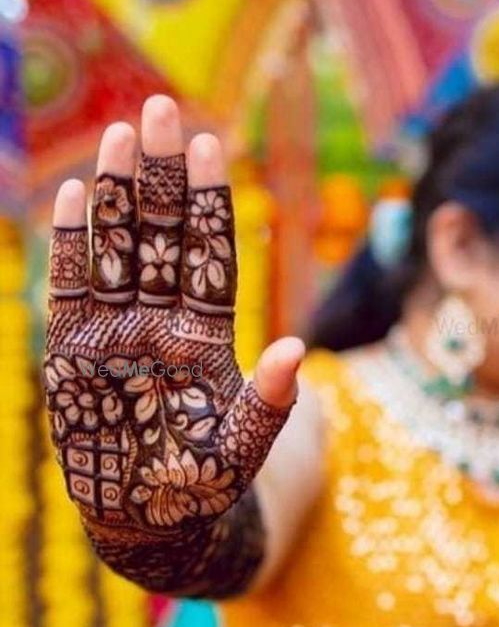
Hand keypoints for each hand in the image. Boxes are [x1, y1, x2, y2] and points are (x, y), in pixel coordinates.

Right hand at [44, 96, 303, 530]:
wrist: (152, 519)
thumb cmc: (205, 485)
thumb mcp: (245, 444)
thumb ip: (268, 400)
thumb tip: (297, 349)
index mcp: (207, 334)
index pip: (211, 253)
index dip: (209, 200)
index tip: (209, 143)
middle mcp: (163, 321)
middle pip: (164, 234)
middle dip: (163, 174)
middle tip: (160, 106)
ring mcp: (118, 332)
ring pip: (120, 248)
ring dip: (121, 193)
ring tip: (123, 133)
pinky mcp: (74, 352)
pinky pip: (73, 289)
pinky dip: (74, 246)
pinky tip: (75, 195)